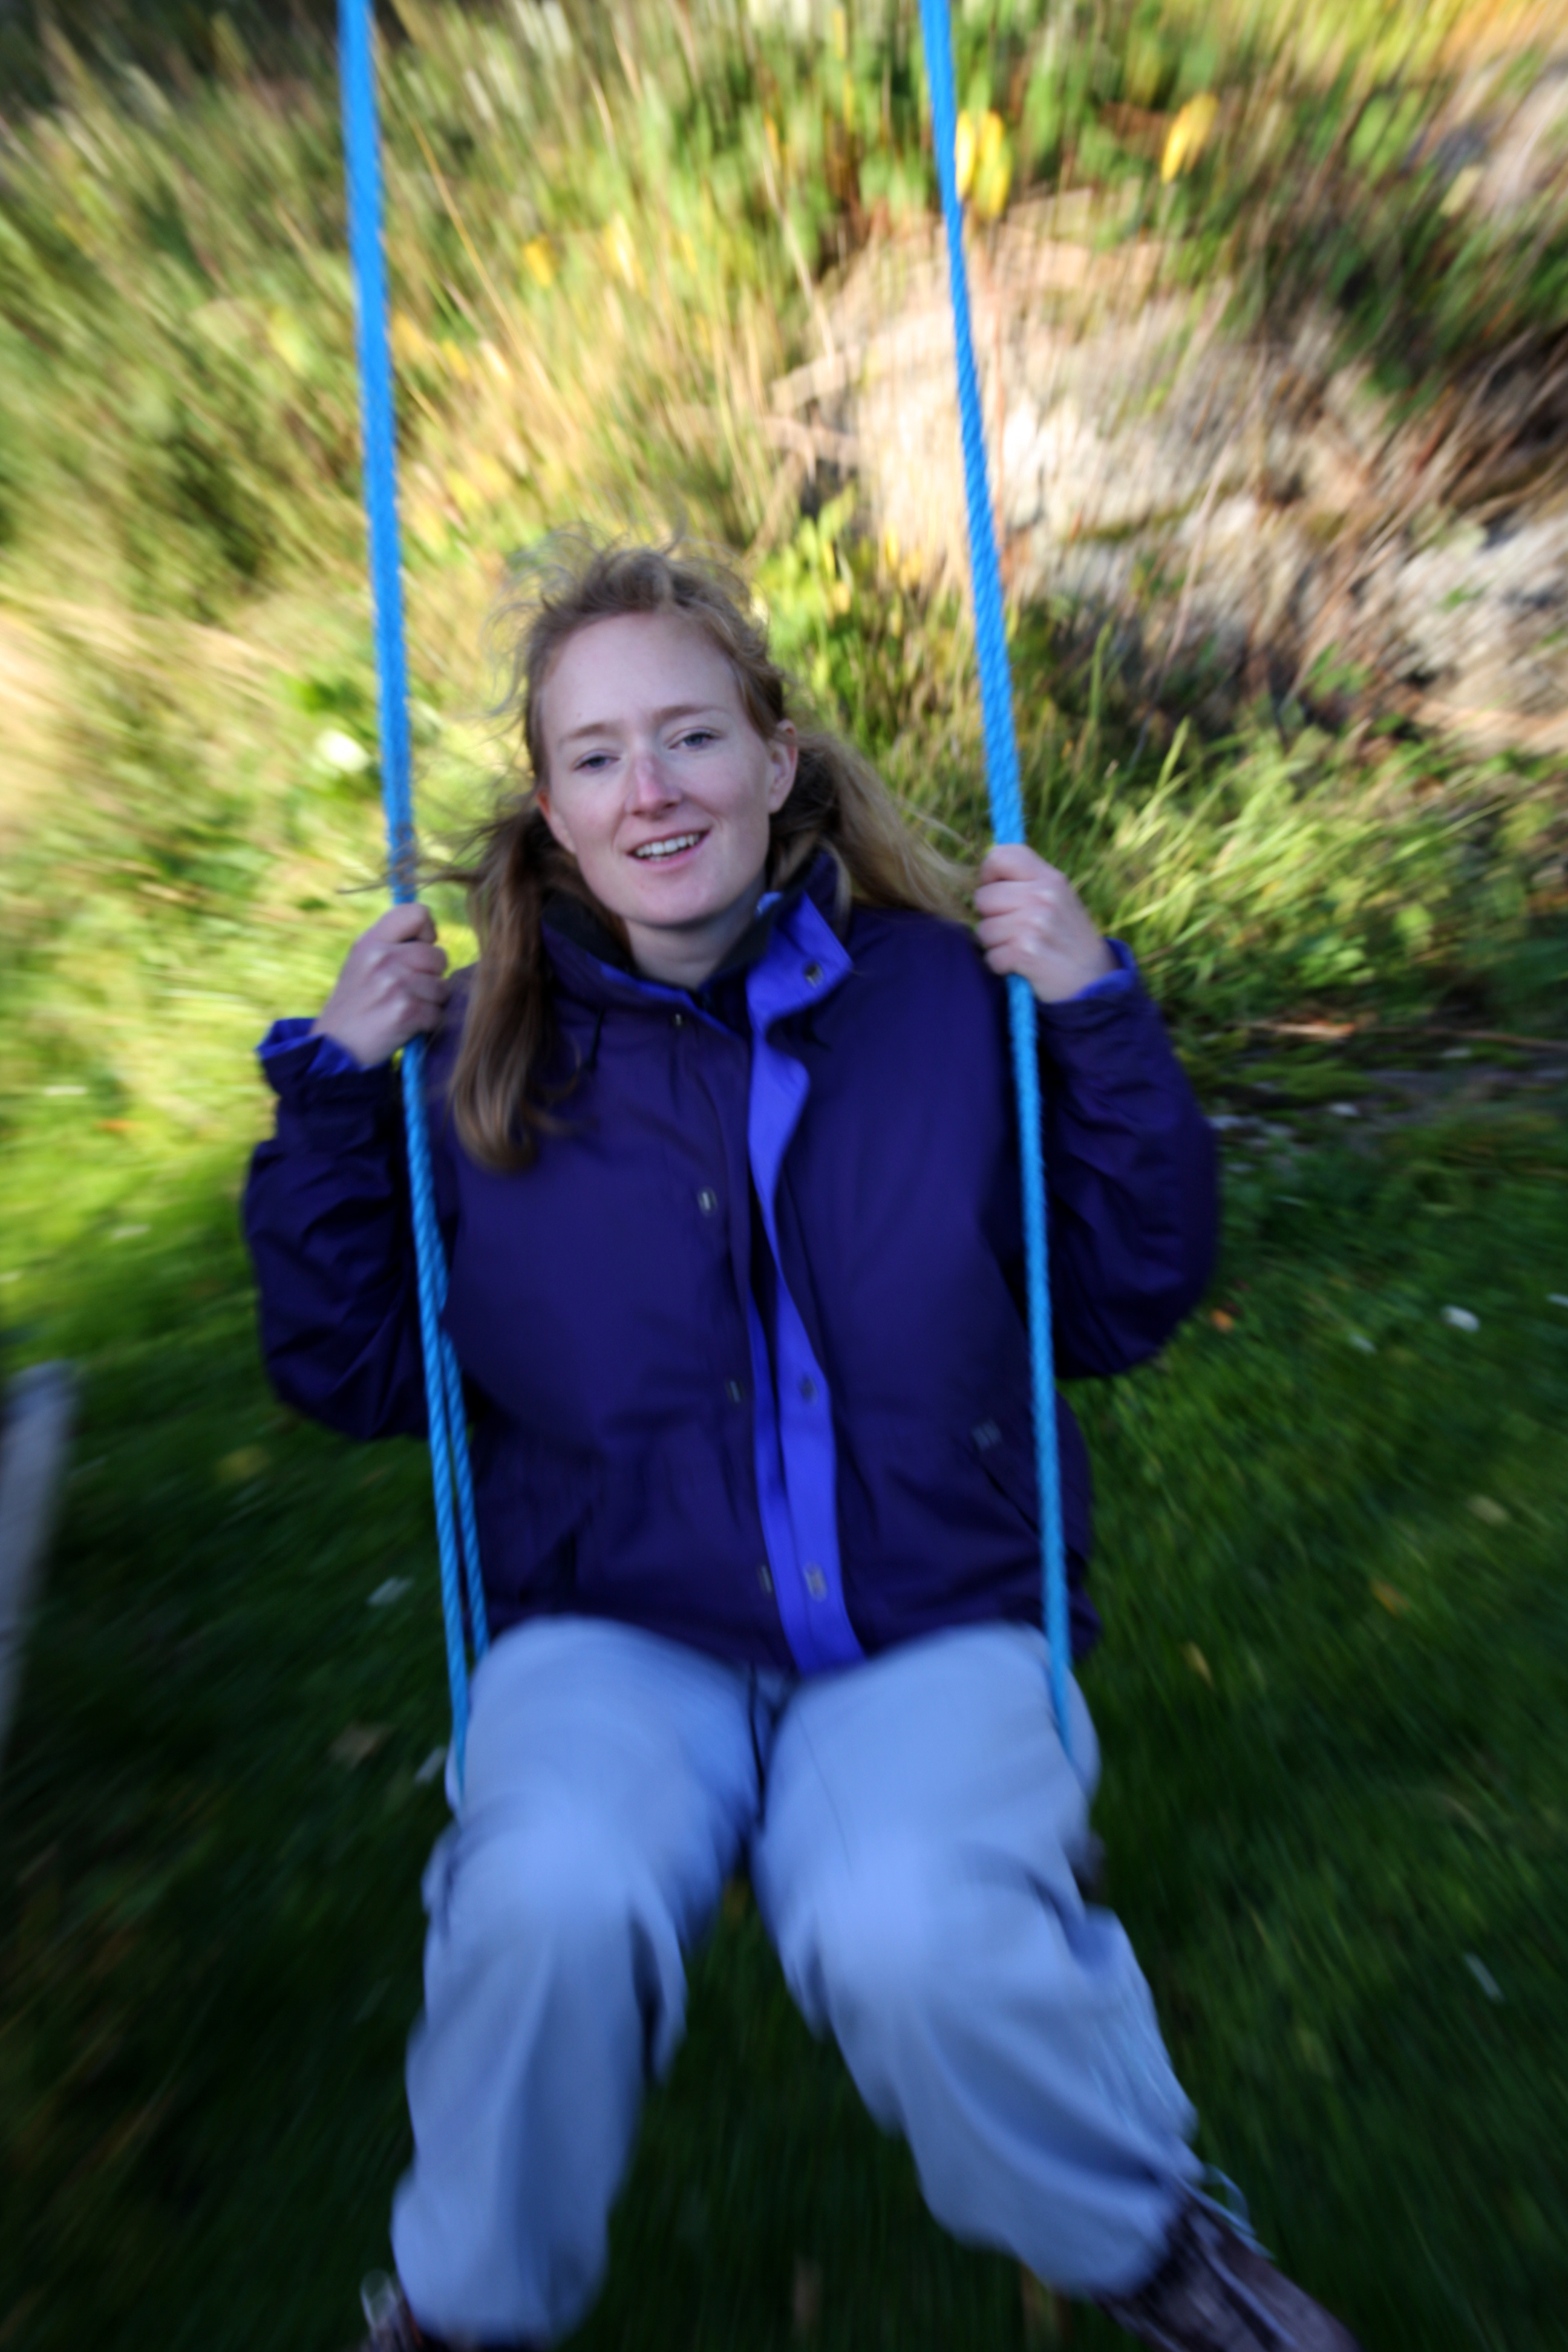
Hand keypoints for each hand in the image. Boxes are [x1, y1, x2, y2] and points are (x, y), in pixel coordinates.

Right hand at [312, 903, 449, 1067]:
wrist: (335, 1049)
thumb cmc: (356, 1005)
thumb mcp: (362, 963)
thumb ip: (391, 945)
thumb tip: (431, 936)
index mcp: (370, 941)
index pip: (417, 913)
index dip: (428, 932)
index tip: (420, 949)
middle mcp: (381, 957)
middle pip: (438, 955)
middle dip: (432, 977)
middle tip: (409, 992)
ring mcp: (394, 983)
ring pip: (443, 986)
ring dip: (432, 1003)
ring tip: (404, 1010)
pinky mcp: (405, 1011)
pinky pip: (439, 1013)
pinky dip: (428, 1024)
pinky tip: (406, 1027)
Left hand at [974, 844, 1114, 1003]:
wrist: (1093, 980)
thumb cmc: (1067, 938)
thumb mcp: (1058, 899)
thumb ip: (1027, 882)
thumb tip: (984, 876)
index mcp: (1050, 878)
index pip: (1001, 855)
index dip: (988, 873)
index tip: (996, 889)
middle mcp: (1043, 896)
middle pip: (983, 897)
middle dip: (991, 917)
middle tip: (1016, 929)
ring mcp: (1034, 924)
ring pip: (983, 930)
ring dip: (996, 945)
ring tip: (1023, 947)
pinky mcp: (1025, 952)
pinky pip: (990, 957)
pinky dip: (1001, 966)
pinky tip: (1022, 965)